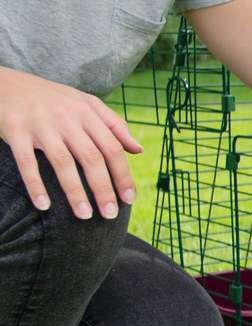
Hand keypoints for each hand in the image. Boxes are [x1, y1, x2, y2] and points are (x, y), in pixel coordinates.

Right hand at [0, 66, 141, 218]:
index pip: (112, 148)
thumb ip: (113, 125)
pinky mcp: (15, 130)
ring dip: (75, 192)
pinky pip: (27, 162)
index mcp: (87, 112)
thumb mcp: (85, 103)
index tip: (128, 199)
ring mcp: (41, 124)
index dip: (122, 175)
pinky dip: (35, 185)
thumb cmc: (52, 98)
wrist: (6, 82)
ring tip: (84, 215)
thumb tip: (138, 150)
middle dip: (103, 188)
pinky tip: (44, 206)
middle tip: (110, 215)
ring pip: (63, 162)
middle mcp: (66, 117)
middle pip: (92, 158)